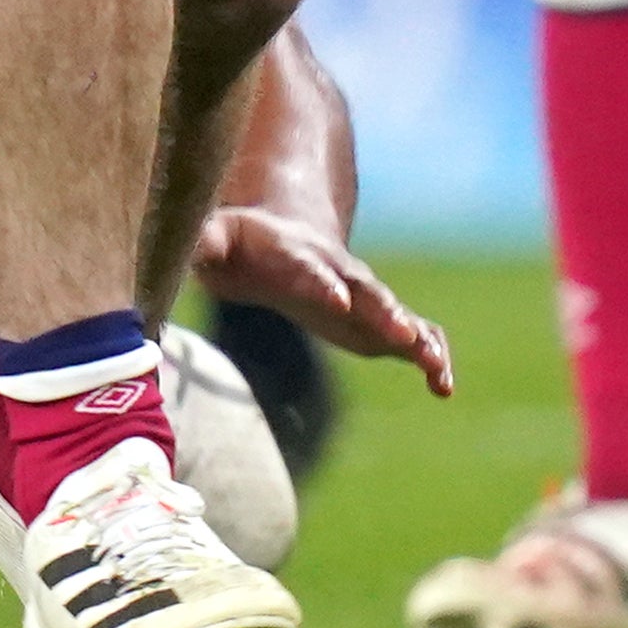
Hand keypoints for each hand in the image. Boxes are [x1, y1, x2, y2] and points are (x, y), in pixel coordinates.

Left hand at [190, 203, 457, 397]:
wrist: (280, 239)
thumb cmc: (238, 246)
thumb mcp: (213, 241)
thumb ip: (202, 245)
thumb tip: (183, 251)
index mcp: (294, 256)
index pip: (307, 270)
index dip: (321, 284)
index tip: (337, 301)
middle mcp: (338, 274)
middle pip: (365, 291)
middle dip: (384, 311)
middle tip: (406, 334)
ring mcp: (363, 297)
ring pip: (397, 314)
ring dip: (418, 338)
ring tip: (438, 367)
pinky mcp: (378, 321)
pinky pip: (414, 335)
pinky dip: (430, 356)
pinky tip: (444, 388)